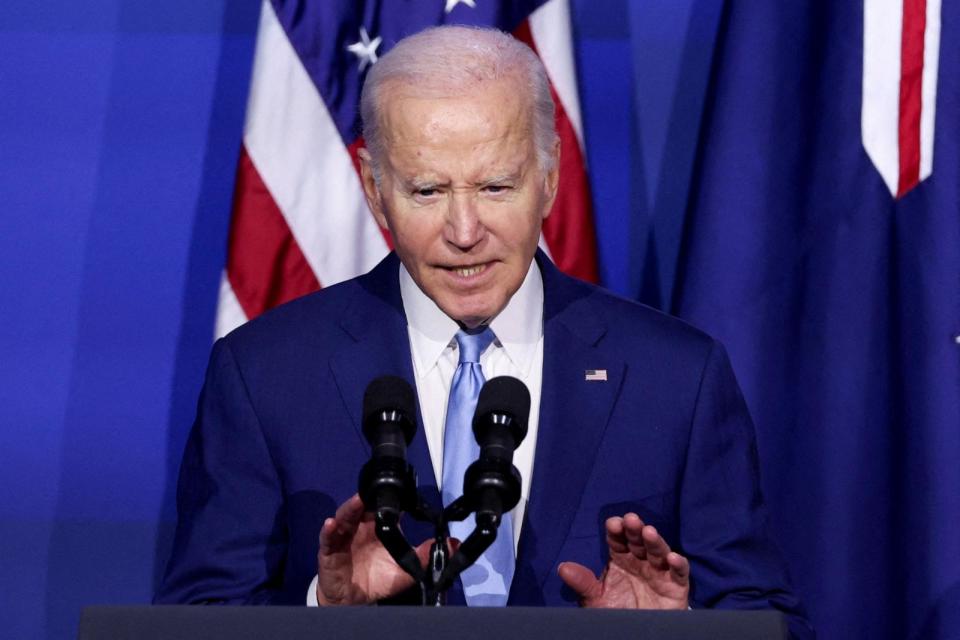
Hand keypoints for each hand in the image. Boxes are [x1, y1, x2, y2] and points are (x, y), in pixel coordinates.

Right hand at [316, 494, 433, 604]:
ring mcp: (343, 536)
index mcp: (378, 527)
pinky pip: (327, 538)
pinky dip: (328, 530)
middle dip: (368, 497)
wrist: (352, 600)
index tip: (401, 488)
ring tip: (357, 501)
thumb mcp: (405, 569)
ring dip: (350, 508)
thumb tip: (453, 545)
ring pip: (345, 517)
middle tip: (378, 489)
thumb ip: (427, 556)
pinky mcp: (329, 550)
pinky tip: (331, 524)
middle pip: (363, 506)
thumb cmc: (377, 579)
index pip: (384, 506)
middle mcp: (360, 527)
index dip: (390, 496)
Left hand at [558, 512, 689, 608]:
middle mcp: (640, 560)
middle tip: (631, 520)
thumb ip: (583, 583)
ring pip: (659, 551)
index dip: (616, 530)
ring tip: (649, 532)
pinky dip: (678, 564)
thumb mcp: (596, 599)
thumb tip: (563, 568)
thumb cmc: (617, 610)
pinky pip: (680, 573)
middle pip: (638, 540)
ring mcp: (659, 571)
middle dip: (635, 529)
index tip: (613, 524)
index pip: (617, 539)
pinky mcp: (676, 586)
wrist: (638, 633)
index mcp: (620, 558)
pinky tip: (673, 557)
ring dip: (655, 541)